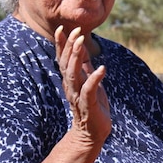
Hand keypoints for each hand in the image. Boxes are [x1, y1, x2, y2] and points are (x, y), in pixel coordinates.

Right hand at [55, 26, 110, 145]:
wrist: (92, 133)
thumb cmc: (92, 106)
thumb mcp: (89, 81)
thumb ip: (84, 66)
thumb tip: (82, 48)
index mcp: (70, 80)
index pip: (62, 59)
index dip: (61, 45)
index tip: (62, 29)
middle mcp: (71, 87)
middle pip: (66, 64)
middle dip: (69, 47)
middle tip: (75, 32)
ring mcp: (78, 96)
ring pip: (74, 75)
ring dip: (77, 58)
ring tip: (81, 44)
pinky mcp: (89, 105)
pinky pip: (89, 90)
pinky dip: (95, 79)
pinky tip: (102, 69)